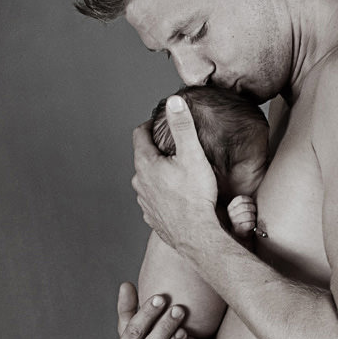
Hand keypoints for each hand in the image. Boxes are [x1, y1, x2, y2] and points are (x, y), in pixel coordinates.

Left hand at [131, 96, 217, 249]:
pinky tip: (177, 195)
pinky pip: (154, 199)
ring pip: (147, 180)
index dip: (150, 124)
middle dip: (157, 149)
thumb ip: (182, 126)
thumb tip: (174, 102)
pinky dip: (162, 193)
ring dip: (159, 173)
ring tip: (177, 172)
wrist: (197, 236)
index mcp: (146, 164)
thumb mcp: (193, 155)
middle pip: (143, 157)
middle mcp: (140, 183)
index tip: (161, 122)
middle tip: (175, 147)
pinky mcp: (152, 217)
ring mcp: (144, 201)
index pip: (140, 134)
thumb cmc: (196, 196)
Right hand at [227, 195, 256, 236]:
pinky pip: (250, 224)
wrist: (240, 233)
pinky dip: (253, 224)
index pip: (241, 198)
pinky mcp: (240, 229)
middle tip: (254, 212)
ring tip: (252, 219)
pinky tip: (252, 225)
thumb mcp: (240, 209)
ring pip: (249, 215)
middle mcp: (231, 214)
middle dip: (253, 209)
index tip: (252, 203)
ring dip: (254, 217)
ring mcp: (234, 222)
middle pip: (246, 206)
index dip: (249, 200)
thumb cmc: (243, 218)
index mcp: (231, 207)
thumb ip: (245, 203)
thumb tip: (255, 198)